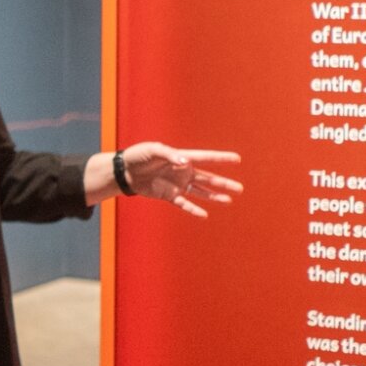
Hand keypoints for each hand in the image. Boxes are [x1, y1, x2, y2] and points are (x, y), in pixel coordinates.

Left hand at [117, 143, 243, 216]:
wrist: (125, 171)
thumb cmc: (139, 155)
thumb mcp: (153, 150)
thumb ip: (170, 155)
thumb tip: (185, 162)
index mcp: (182, 157)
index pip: (206, 158)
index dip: (221, 158)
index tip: (237, 159)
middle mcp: (183, 171)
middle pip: (208, 178)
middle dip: (224, 183)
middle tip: (240, 188)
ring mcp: (177, 184)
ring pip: (200, 192)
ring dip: (214, 196)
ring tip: (228, 200)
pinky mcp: (169, 195)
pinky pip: (184, 203)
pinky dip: (193, 209)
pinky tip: (204, 215)